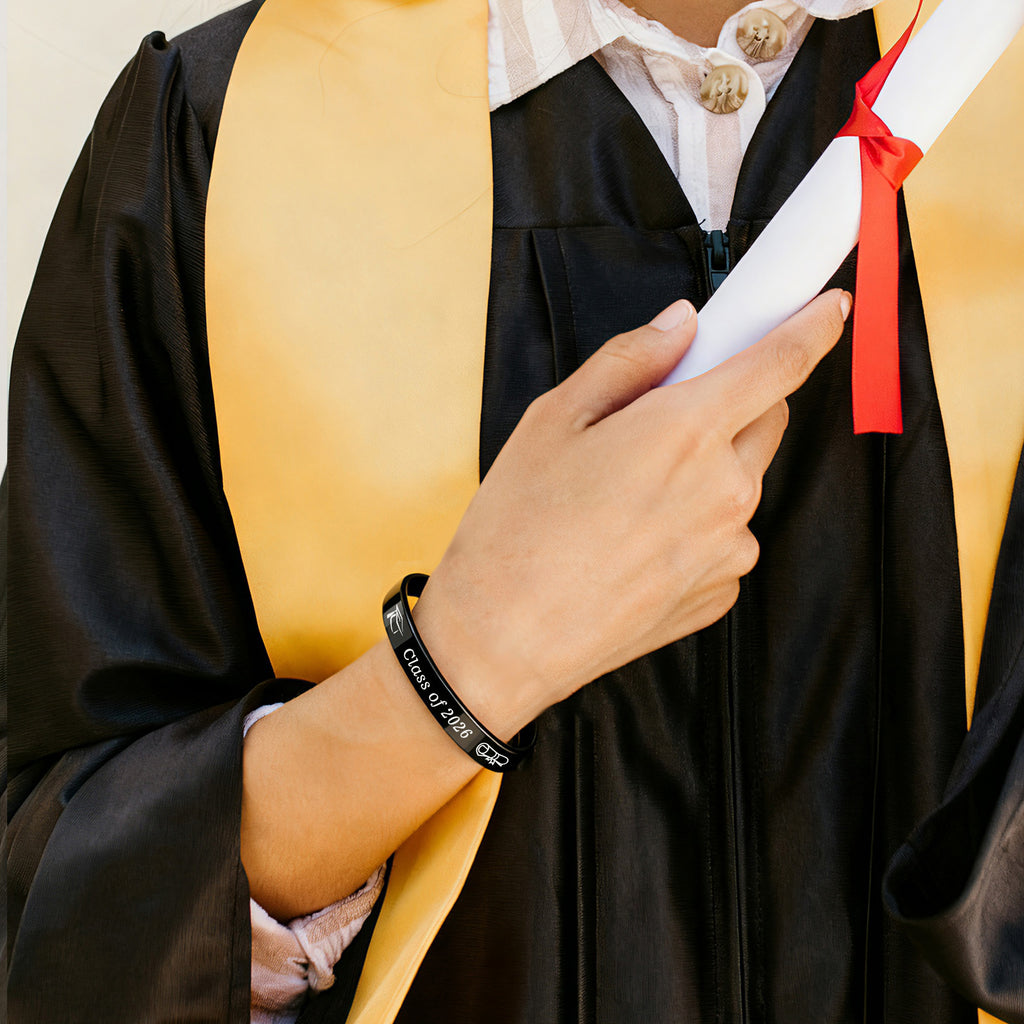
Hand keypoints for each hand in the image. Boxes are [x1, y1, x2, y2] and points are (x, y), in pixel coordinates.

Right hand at [413, 289, 850, 737]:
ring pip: (741, 482)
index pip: (779, 364)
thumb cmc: (517, 529)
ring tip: (626, 497)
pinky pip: (724, 537)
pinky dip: (696, 526)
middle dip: (734, 402)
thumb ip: (628, 362)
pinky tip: (634, 542)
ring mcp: (728, 549)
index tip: (831, 308)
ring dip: (707, 470)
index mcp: (685, 432)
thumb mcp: (553, 420)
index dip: (813, 327)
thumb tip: (678, 327)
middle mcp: (725, 490)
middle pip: (765, 420)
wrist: (505, 640)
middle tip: (668, 413)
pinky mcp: (719, 592)